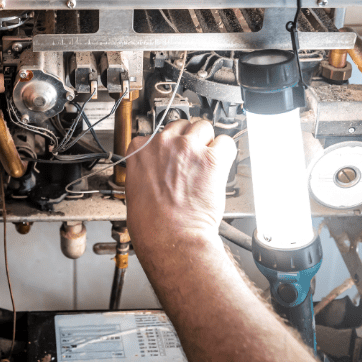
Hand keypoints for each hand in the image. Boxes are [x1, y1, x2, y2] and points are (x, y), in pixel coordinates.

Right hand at [125, 119, 236, 249]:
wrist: (170, 236)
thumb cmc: (152, 222)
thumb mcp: (136, 187)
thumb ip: (148, 167)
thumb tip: (161, 165)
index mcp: (140, 149)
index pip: (159, 132)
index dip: (170, 145)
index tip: (173, 156)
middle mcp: (163, 143)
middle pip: (183, 125)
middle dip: (189, 139)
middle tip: (193, 159)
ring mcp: (188, 148)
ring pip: (204, 127)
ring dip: (207, 142)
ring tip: (207, 163)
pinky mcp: (211, 158)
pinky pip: (226, 142)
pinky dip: (226, 154)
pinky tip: (220, 167)